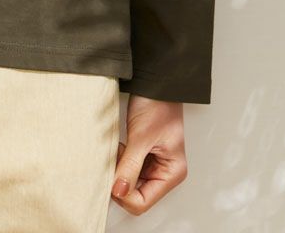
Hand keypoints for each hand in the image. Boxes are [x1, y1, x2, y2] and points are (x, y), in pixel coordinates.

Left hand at [110, 96, 187, 214]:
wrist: (155, 83)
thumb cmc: (157, 104)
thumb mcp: (141, 137)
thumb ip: (130, 166)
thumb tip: (118, 191)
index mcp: (171, 172)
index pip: (143, 202)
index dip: (124, 193)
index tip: (112, 176)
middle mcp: (164, 172)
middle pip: (135, 195)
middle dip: (120, 180)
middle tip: (115, 159)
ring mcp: (153, 165)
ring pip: (129, 183)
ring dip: (119, 170)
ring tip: (119, 149)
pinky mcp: (143, 156)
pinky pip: (127, 169)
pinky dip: (119, 161)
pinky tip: (119, 147)